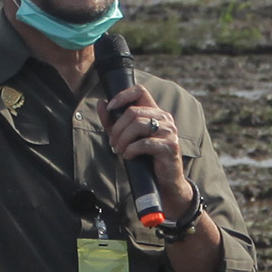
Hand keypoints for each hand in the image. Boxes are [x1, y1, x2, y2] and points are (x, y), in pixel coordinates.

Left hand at [96, 81, 190, 210]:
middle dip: (117, 128)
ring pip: (138, 125)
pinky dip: (131, 150)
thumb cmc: (146, 158)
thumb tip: (101, 102)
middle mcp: (165, 117)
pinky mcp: (170, 146)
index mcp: (155, 112)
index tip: (110, 107)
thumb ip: (112, 121)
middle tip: (113, 143)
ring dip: (123, 139)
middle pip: (133, 112)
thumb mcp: (125, 137)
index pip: (140, 91)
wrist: (165, 180)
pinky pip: (144, 143)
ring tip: (119, 150)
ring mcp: (169, 131)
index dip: (123, 95)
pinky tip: (129, 156)